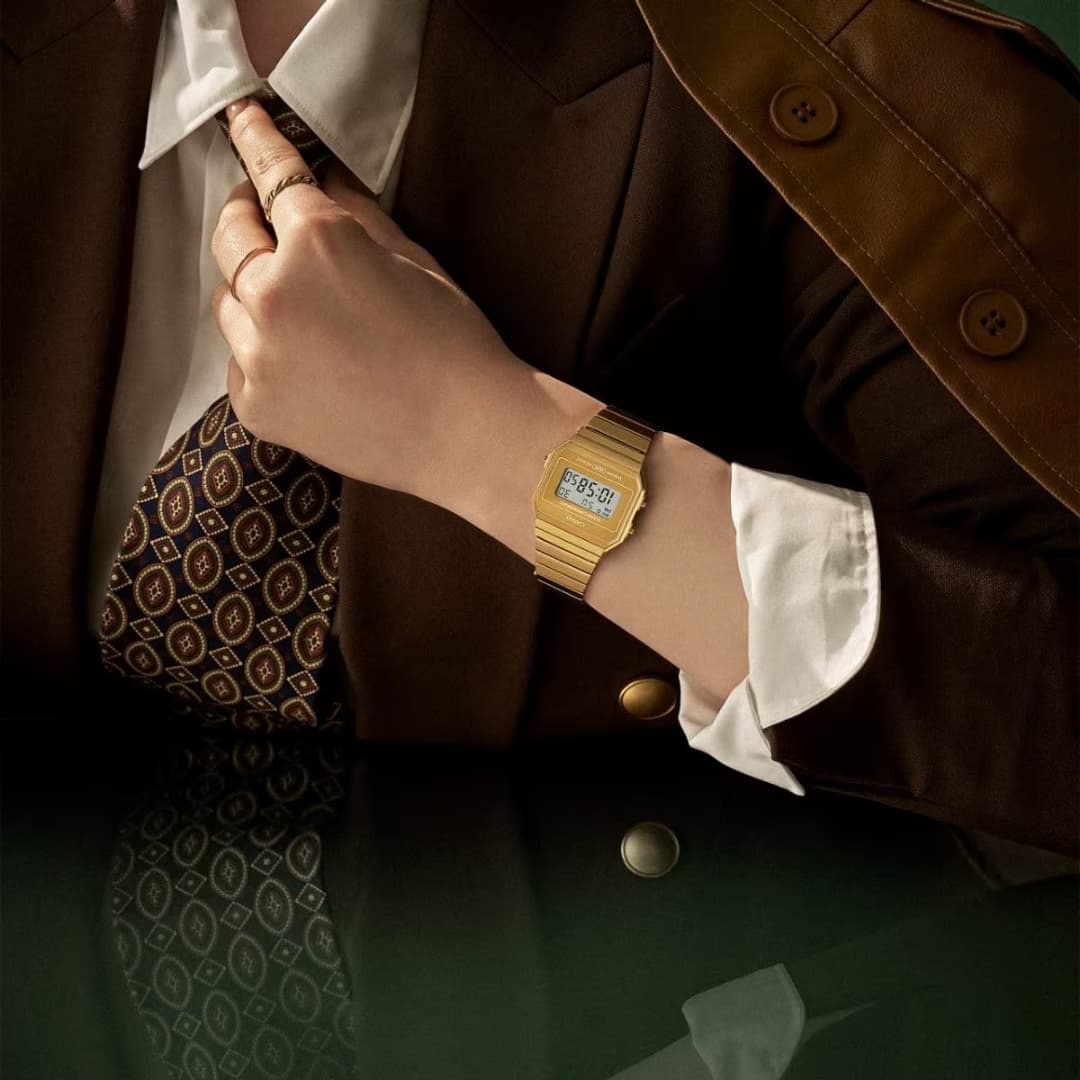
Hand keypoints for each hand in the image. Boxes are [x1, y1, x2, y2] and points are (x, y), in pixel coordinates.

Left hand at [209, 97, 531, 501]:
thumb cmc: (454, 343)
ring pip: (229, 304)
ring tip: (305, 314)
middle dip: (249, 222)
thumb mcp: (414, 262)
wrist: (466, 434)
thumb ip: (359, 215)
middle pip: (230, 236)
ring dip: (253, 294)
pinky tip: (310, 366)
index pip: (273, 176)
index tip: (241, 121)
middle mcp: (272, 292)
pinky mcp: (255, 406)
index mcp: (317, 242)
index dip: (256, 142)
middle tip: (269, 224)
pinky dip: (263, 355)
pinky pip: (240, 363)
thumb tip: (326, 182)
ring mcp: (257, 355)